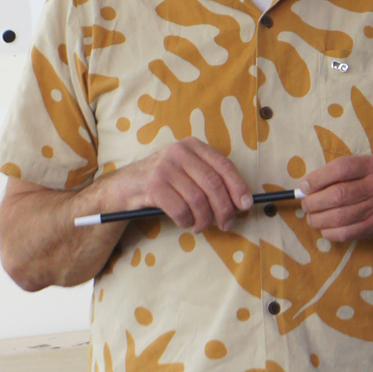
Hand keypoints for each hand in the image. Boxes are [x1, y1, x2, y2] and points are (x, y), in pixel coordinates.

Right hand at [104, 137, 252, 232]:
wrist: (126, 185)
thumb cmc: (165, 180)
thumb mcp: (187, 171)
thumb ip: (210, 180)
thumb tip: (240, 202)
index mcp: (193, 145)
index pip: (223, 165)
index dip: (238, 186)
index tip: (246, 205)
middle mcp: (179, 152)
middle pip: (213, 184)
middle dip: (224, 209)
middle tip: (227, 224)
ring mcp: (165, 167)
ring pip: (198, 200)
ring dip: (204, 219)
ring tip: (201, 226)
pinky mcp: (153, 185)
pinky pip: (180, 210)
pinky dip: (186, 221)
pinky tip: (185, 222)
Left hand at [300, 155, 372, 242]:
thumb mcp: (362, 166)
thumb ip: (336, 172)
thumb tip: (306, 187)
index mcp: (371, 165)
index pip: (341, 169)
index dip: (318, 178)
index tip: (304, 186)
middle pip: (338, 195)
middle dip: (314, 202)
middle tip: (306, 204)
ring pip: (340, 217)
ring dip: (318, 219)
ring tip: (311, 217)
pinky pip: (346, 233)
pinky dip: (329, 232)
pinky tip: (324, 227)